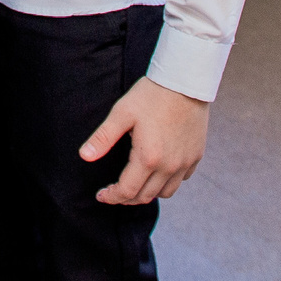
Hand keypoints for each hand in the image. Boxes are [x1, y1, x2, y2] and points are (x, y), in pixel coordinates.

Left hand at [80, 76, 211, 206]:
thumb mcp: (121, 113)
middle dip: (126, 198)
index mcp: (148, 158)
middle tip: (113, 191)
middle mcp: (169, 166)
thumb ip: (102, 138)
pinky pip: (181, 180)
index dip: (111, 197)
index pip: (127, 191)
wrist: (185, 82)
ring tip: (134, 184)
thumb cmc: (151, 96)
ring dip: (148, 193)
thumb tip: (84, 156)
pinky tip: (157, 171)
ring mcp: (185, 163)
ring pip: (166, 192)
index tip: (101, 195)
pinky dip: (167, 182)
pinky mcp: (196, 156)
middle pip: (146, 196)